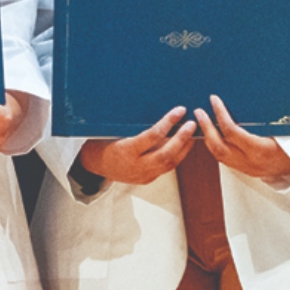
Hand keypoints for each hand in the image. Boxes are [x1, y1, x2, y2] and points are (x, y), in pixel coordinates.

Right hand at [76, 106, 197, 186]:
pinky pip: (167, 168)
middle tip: (192, 124)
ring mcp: (143, 175)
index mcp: (126, 150)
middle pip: (167, 153)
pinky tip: (183, 145)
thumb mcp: (117, 132)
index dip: (168, 122)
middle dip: (182, 138)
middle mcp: (137, 165)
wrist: (96, 164)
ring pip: (171, 163)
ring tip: (192, 133)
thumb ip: (138, 128)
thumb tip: (162, 115)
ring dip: (184, 147)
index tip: (179, 111)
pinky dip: (177, 155)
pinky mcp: (148, 179)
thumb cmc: (105, 142)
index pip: (153, 136)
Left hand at [196, 96, 289, 185]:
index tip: (214, 100)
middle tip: (199, 112)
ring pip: (218, 154)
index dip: (220, 114)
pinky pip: (224, 159)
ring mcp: (247, 168)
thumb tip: (250, 95)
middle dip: (206, 128)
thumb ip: (265, 116)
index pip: (232, 131)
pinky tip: (212, 134)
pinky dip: (215, 146)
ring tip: (201, 121)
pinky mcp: (245, 171)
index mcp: (261, 149)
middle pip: (219, 146)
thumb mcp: (284, 128)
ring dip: (208, 137)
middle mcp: (251, 162)